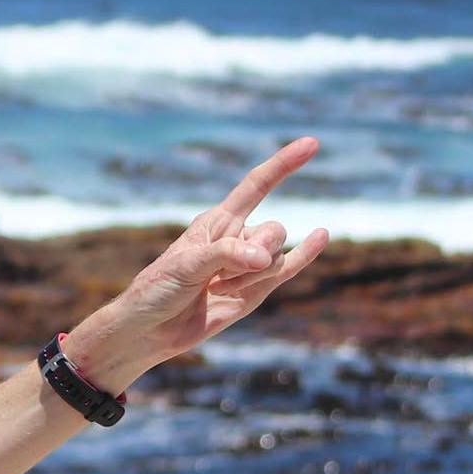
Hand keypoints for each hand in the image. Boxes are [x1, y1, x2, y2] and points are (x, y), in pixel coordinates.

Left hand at [67, 138, 331, 392]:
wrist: (151, 330)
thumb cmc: (158, 291)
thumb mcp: (185, 266)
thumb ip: (226, 256)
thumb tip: (265, 258)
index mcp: (216, 222)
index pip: (256, 186)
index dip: (283, 165)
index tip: (312, 143)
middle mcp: (236, 238)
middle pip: (274, 230)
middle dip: (256, 253)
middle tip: (219, 276)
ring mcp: (248, 264)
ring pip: (277, 257)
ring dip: (251, 276)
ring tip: (216, 289)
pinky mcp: (256, 289)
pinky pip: (289, 268)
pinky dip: (307, 253)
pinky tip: (321, 235)